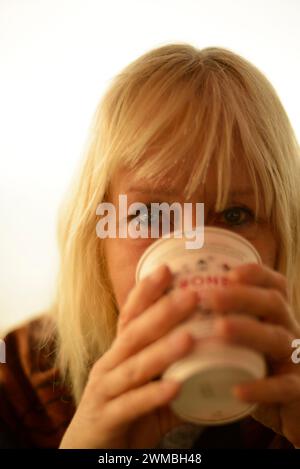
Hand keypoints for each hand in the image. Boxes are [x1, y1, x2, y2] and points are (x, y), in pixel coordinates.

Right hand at [59, 265, 198, 448]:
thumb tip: (216, 361)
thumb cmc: (123, 414)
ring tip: (190, 337)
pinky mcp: (105, 418)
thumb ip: (175, 372)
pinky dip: (152, 396)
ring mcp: (104, 391)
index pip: (131, 316)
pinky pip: (131, 406)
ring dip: (162, 351)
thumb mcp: (148, 387)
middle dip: (162, 312)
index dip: (146, 292)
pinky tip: (175, 388)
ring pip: (134, 366)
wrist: (89, 453)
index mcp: (119, 353)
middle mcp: (109, 365)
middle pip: (135, 333)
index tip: (167, 269)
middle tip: (191, 295)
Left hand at [205, 263, 299, 447]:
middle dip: (242, 296)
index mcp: (274, 314)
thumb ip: (216, 318)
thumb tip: (172, 295)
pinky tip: (237, 390)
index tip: (230, 273)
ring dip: (249, 330)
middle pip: (273, 303)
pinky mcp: (296, 390)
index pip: (273, 284)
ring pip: (278, 338)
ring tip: (221, 328)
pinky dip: (262, 388)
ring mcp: (294, 359)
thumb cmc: (251, 366)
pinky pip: (284, 387)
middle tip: (210, 297)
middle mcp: (288, 329)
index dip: (255, 274)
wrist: (283, 407)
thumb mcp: (240, 337)